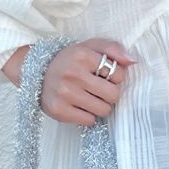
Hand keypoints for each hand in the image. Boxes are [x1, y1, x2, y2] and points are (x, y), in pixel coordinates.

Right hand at [2, 37, 136, 125]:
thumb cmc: (69, 61)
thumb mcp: (89, 47)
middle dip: (110, 94)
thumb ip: (112, 49)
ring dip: (100, 106)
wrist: (36, 73)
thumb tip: (133, 61)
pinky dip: (87, 115)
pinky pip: (89, 120)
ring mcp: (65, 94)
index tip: (105, 76)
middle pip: (113, 96)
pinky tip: (78, 106)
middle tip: (99, 90)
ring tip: (88, 97)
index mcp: (82, 55)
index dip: (116, 78)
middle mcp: (73, 74)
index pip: (118, 74)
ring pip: (103, 110)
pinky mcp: (59, 110)